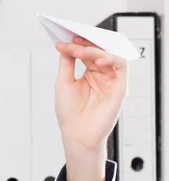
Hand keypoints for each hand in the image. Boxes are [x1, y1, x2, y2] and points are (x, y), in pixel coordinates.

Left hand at [54, 36, 127, 154]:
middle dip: (86, 44)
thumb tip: (66, 45)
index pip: (88, 52)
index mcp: (90, 74)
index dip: (78, 45)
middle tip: (72, 42)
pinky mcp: (120, 87)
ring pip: (109, 55)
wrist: (77, 134)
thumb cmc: (70, 113)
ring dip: (94, 50)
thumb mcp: (64, 82)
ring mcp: (112, 80)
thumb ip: (67, 62)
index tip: (65, 41)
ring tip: (80, 52)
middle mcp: (102, 75)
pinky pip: (121, 65)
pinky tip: (96, 61)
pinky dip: (110, 59)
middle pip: (99, 50)